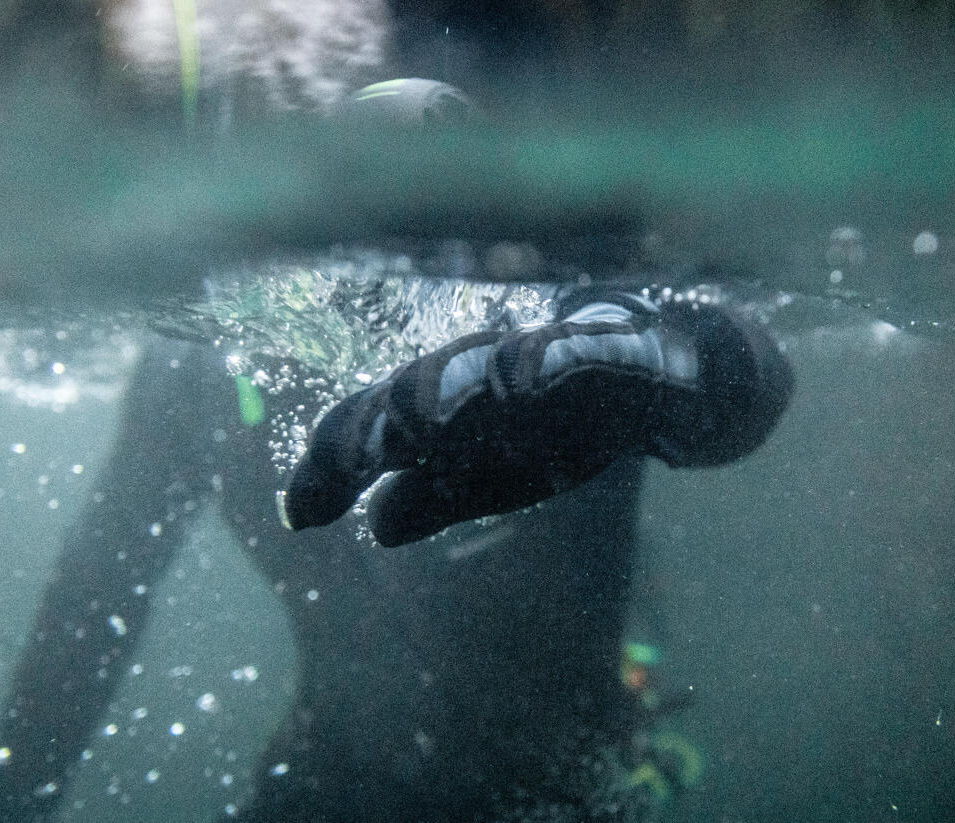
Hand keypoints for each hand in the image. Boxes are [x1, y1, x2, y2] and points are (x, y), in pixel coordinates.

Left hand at [280, 296, 790, 545]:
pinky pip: (561, 350)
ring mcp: (528, 355)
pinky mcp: (589, 348)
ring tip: (408, 417)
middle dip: (371, 428)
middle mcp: (472, 375)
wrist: (657, 378)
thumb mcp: (494, 472)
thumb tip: (377, 526)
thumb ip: (435, 495)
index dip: (331, 467)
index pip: (371, 429)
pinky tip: (518, 374)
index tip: (296, 516)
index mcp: (443, 407)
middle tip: (343, 466)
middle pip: (406, 395)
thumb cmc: (562, 420)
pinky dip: (539, 358)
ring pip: (472, 367)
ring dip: (439, 387)